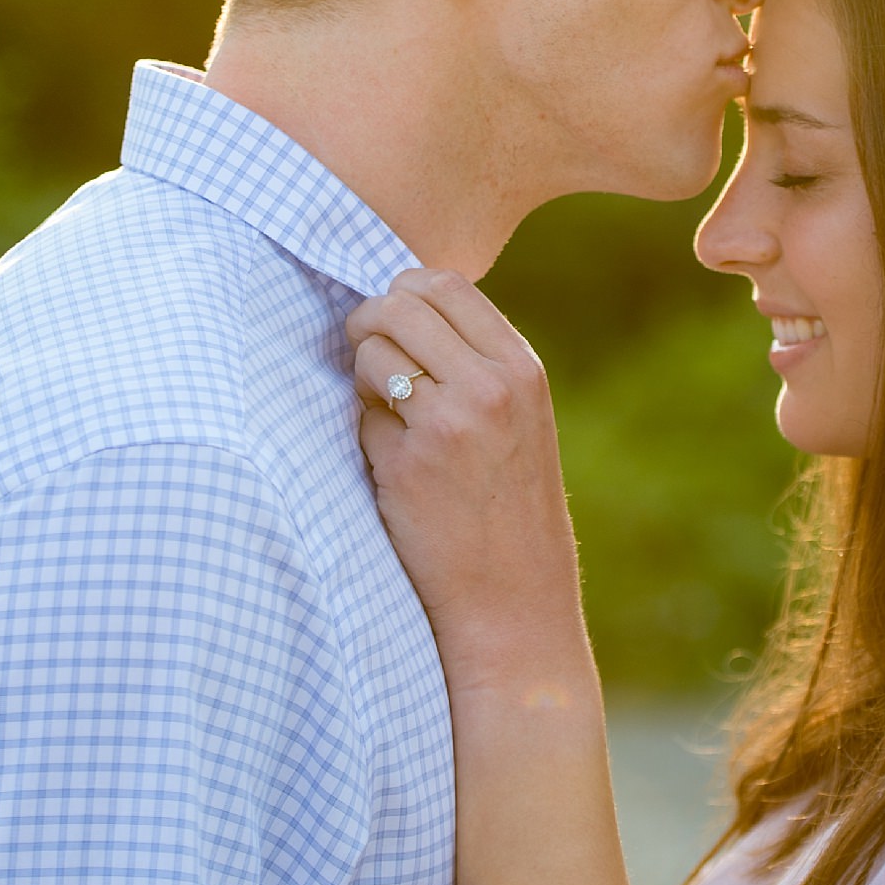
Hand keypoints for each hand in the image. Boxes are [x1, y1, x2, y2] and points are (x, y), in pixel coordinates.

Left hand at [347, 270, 585, 673]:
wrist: (515, 600)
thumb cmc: (508, 508)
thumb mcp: (519, 420)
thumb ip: (475, 364)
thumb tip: (395, 309)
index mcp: (522, 368)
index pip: (445, 284)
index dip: (402, 294)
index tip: (390, 326)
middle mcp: (491, 385)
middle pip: (399, 303)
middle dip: (368, 323)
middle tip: (364, 359)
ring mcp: (450, 422)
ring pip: (372, 350)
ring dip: (363, 376)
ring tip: (386, 418)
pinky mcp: (409, 463)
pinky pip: (362, 415)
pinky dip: (365, 434)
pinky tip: (392, 469)